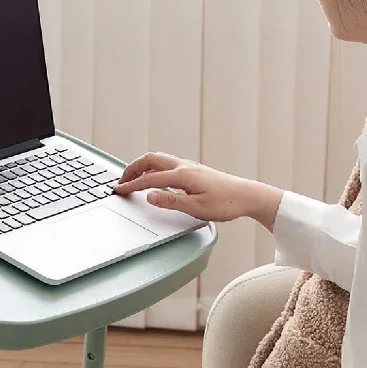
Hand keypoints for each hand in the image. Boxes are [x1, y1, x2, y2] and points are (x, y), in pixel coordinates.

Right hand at [113, 152, 283, 230]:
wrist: (248, 196)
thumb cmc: (225, 203)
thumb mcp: (195, 207)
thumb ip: (170, 201)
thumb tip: (149, 196)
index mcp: (182, 175)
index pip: (149, 179)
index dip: (131, 186)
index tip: (118, 191)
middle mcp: (184, 166)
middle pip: (150, 160)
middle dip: (132, 169)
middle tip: (121, 181)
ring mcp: (189, 166)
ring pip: (158, 160)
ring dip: (141, 167)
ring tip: (132, 178)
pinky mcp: (193, 170)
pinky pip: (166, 164)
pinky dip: (152, 168)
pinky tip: (152, 177)